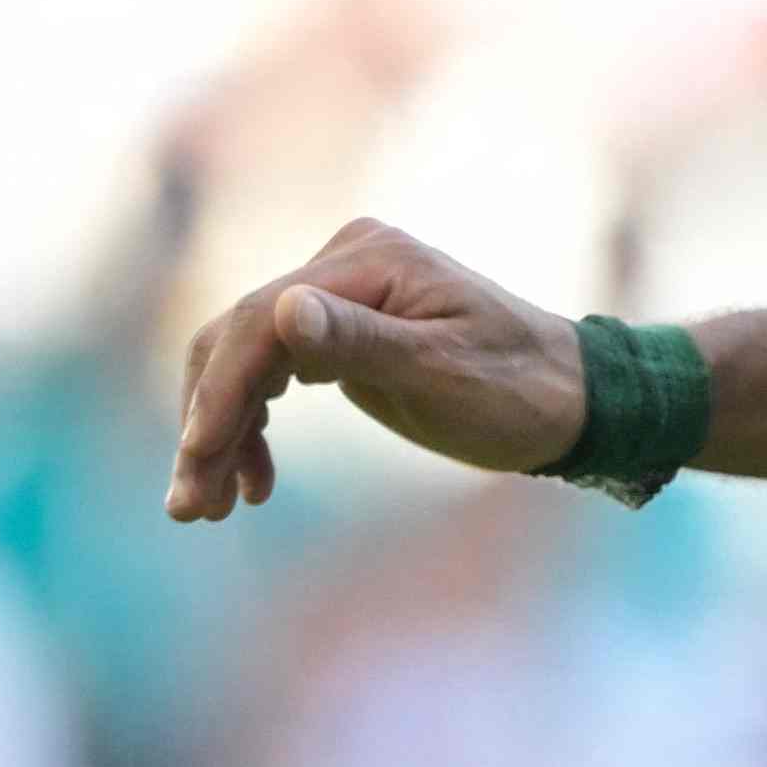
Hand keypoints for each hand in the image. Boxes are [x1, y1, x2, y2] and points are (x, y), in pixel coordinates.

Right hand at [164, 220, 586, 521]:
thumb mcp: (444, 373)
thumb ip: (361, 343)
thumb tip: (284, 311)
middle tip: (188, 506)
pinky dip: (254, 425)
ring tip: (208, 508)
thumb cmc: (522, 390)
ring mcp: (339, 294)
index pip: (260, 322)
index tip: (197, 460)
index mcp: (366, 258)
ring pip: (246, 360)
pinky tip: (253, 482)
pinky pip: (273, 372)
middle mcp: (343, 262)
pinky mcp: (342, 330)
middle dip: (207, 423)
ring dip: (220, 432)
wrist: (578, 400)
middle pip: (238, 339)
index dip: (221, 392)